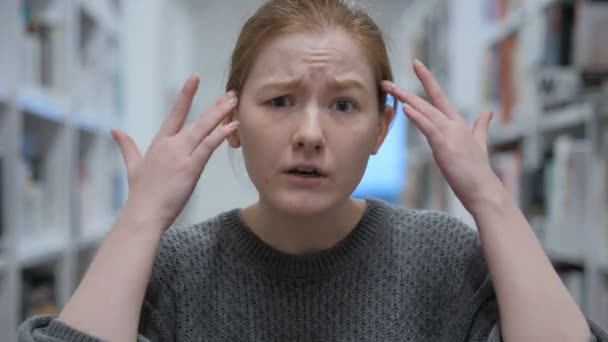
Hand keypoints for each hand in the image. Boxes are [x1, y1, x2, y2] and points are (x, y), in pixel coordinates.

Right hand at [111, 75, 238, 230]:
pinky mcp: (190, 167)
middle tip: (231, 92)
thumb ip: (127, 147)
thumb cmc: (141, 195)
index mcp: (159, 143)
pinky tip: (232, 125)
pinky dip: (220, 134)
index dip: (185, 95)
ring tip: (234, 101)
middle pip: (196, 119)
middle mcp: (170, 145)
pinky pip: (208, 146)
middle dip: (215, 105)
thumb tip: (115, 131)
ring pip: (204, 129)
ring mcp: (180, 155)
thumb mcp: (133, 166)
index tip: (194, 78)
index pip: (175, 113)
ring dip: (220, 114)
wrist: (142, 214)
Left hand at [382, 61, 505, 211]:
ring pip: (424, 111)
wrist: (484, 190)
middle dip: (406, 90)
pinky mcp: (444, 145)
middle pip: (427, 100)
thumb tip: (488, 112)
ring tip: (389, 88)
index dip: (428, 80)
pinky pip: (428, 127)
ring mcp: (449, 133)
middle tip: (386, 81)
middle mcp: (453, 124)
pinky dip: (417, 117)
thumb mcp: (479, 144)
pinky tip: (405, 108)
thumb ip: (481, 127)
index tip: (417, 65)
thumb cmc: (478, 171)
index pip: (439, 97)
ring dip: (405, 99)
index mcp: (458, 123)